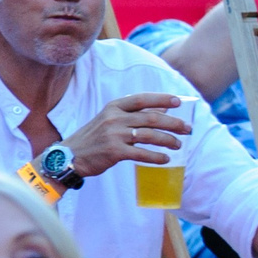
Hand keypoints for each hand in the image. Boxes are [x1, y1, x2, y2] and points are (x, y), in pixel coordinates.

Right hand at [61, 91, 188, 177]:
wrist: (69, 156)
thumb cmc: (94, 138)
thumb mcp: (109, 120)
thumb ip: (132, 115)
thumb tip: (163, 113)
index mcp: (113, 107)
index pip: (142, 99)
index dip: (162, 99)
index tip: (179, 102)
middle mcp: (114, 118)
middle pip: (151, 118)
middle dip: (173, 123)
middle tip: (188, 128)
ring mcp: (114, 135)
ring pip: (149, 135)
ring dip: (168, 140)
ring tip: (179, 145)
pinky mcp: (114, 152)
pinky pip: (141, 153)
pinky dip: (156, 157)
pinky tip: (165, 159)